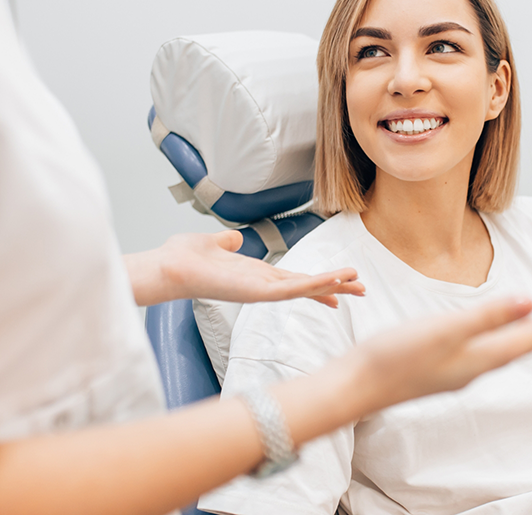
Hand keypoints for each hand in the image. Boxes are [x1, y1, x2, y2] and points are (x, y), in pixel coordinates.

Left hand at [124, 231, 364, 306]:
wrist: (168, 266)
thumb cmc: (184, 258)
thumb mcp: (213, 243)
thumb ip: (226, 242)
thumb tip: (234, 238)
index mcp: (255, 275)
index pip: (294, 279)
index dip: (318, 282)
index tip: (340, 285)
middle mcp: (261, 286)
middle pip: (307, 286)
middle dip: (335, 287)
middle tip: (362, 289)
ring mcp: (261, 291)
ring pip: (305, 289)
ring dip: (332, 285)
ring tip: (358, 283)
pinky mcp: (257, 293)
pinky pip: (292, 290)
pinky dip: (314, 286)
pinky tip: (333, 282)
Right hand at [348, 296, 531, 410]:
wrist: (356, 386)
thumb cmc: (396, 357)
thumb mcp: (447, 329)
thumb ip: (488, 316)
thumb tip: (530, 302)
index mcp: (477, 359)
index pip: (523, 343)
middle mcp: (469, 370)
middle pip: (513, 350)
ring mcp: (451, 373)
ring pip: (495, 354)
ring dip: (515, 341)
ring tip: (528, 330)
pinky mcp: (434, 370)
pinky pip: (475, 355)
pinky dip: (490, 343)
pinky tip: (481, 340)